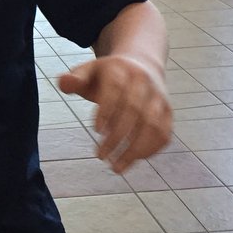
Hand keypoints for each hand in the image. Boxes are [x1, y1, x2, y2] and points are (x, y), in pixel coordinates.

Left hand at [57, 55, 172, 173]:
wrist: (141, 64)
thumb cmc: (107, 76)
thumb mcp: (88, 72)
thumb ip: (74, 79)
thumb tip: (64, 82)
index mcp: (121, 70)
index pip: (116, 90)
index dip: (108, 111)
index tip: (96, 131)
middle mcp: (144, 82)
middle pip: (134, 111)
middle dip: (117, 137)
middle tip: (100, 157)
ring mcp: (159, 98)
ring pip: (153, 125)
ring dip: (135, 150)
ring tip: (116, 168)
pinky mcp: (168, 112)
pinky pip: (164, 133)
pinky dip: (150, 150)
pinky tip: (132, 161)